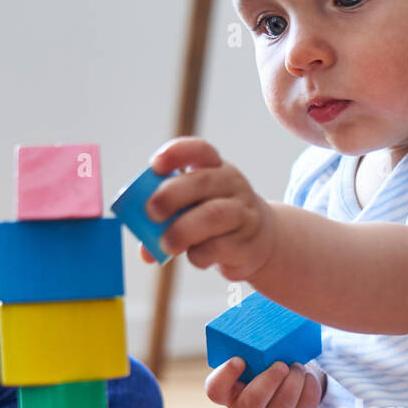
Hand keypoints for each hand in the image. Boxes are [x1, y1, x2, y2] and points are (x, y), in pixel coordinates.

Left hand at [142, 137, 275, 281]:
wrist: (262, 242)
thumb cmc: (216, 221)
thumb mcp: (195, 208)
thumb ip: (167, 221)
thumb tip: (145, 251)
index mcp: (215, 168)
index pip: (200, 150)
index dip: (176, 154)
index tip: (155, 165)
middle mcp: (232, 185)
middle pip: (202, 182)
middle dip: (171, 196)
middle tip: (151, 212)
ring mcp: (243, 213)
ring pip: (213, 215)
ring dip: (183, 230)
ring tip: (166, 245)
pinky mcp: (247, 244)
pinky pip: (218, 247)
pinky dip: (199, 255)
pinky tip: (195, 256)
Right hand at [205, 356, 324, 407]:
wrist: (290, 376)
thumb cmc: (265, 359)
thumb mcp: (253, 354)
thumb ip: (250, 345)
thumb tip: (263, 317)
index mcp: (229, 389)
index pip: (216, 391)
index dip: (225, 377)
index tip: (239, 359)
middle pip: (251, 404)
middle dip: (268, 383)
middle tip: (281, 365)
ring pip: (282, 407)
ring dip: (293, 383)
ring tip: (297, 366)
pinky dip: (309, 388)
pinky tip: (307, 375)